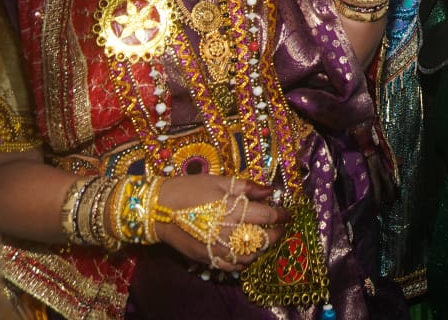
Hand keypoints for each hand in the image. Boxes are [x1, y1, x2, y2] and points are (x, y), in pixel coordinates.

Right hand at [154, 175, 286, 270]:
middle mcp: (228, 233)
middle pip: (262, 240)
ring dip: (261, 249)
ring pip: (250, 257)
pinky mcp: (207, 259)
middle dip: (276, 235)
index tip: (289, 214)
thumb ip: (247, 187)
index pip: (267, 217)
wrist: (158, 209)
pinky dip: (244, 262)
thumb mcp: (220, 181)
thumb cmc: (190, 189)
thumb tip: (270, 190)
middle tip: (280, 228)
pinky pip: (232, 267)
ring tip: (264, 240)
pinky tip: (247, 254)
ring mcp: (218, 249)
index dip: (282, 216)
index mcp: (233, 210)